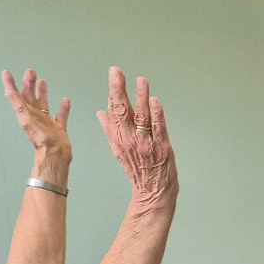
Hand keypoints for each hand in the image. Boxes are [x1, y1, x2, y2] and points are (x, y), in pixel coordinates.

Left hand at [2, 69, 70, 156]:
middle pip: (31, 96)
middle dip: (29, 83)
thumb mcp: (26, 119)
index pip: (16, 95)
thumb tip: (8, 90)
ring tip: (43, 82)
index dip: (11, 84)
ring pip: (44, 103)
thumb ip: (17, 104)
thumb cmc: (42, 138)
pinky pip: (61, 115)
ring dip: (43, 92)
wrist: (55, 154)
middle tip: (31, 71)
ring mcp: (47, 122)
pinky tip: (65, 101)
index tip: (7, 73)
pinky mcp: (58, 128)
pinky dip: (63, 108)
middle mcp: (35, 116)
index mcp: (26, 112)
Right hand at [95, 67, 176, 203]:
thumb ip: (110, 130)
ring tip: (141, 80)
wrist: (152, 192)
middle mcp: (130, 139)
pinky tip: (155, 101)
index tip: (113, 74)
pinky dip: (157, 114)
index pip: (114, 110)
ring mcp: (146, 143)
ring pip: (142, 116)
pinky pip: (159, 128)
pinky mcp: (162, 147)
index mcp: (119, 138)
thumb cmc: (138, 170)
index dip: (113, 91)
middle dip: (119, 89)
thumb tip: (101, 112)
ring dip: (141, 97)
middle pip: (123, 110)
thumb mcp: (119, 150)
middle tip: (116, 71)